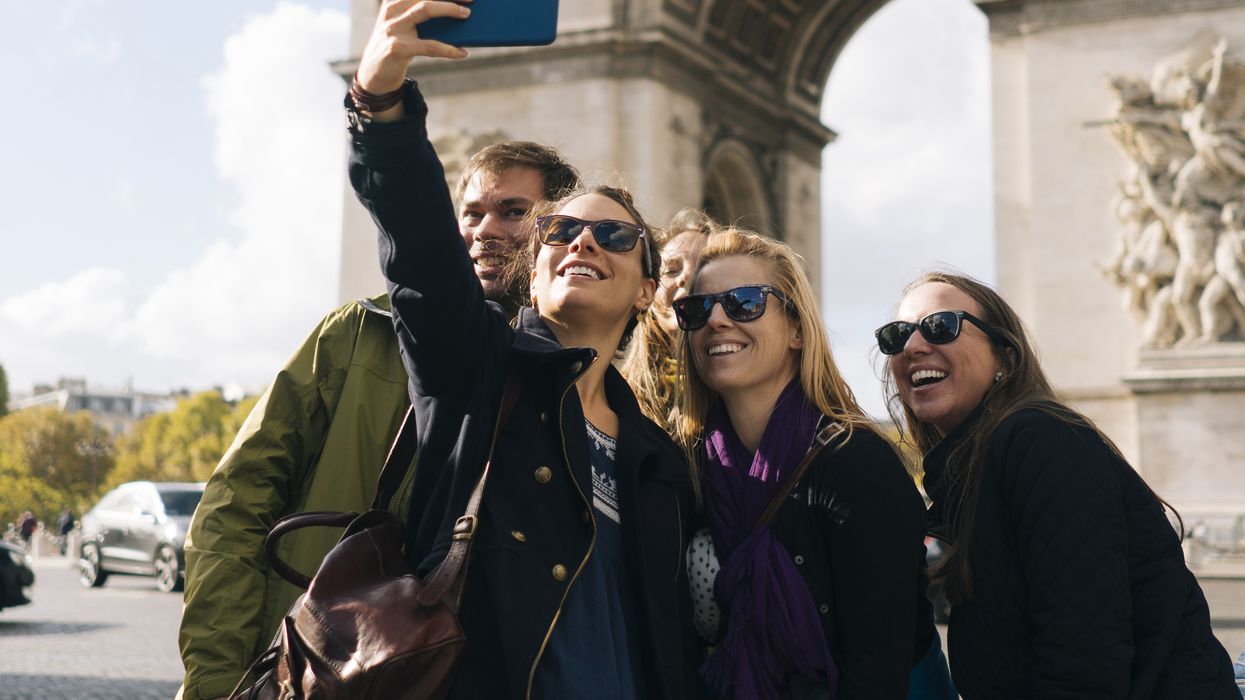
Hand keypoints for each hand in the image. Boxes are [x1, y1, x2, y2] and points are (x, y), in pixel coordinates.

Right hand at [357, 0, 472, 93]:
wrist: (375, 74)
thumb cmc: (399, 45)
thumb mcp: (405, 26)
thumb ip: (421, 15)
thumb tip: (458, 12)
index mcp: (394, 1)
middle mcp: (392, 10)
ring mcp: (393, 28)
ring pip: (425, 9)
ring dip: (449, 9)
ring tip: (467, 15)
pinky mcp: (397, 48)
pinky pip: (429, 45)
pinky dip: (449, 49)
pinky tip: (462, 52)